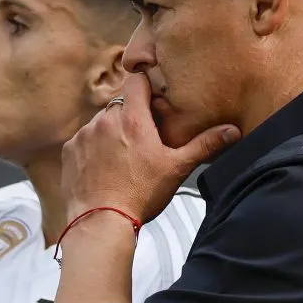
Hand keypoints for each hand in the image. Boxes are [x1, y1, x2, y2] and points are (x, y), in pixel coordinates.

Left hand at [61, 73, 240, 222]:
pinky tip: (103, 169)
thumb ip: (203, 145)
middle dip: (130, 117)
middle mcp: (105, 120)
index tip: (151, 97)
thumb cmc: (139, 195)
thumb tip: (231, 131)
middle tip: (142, 142)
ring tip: (121, 160)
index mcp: (132, 119)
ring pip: (101, 123)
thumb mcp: (177, 169)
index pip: (136, 80)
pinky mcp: (71, 150)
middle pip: (119, 105)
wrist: (100, 222)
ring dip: (110, 134)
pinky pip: (84, 141)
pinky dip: (93, 150)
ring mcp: (85, 135)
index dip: (144, 85)